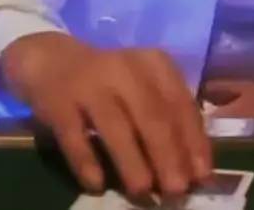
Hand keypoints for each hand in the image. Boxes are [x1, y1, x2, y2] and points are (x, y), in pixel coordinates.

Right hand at [0, 33, 211, 200]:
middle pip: (152, 116)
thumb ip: (169, 119)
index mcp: (154, 65)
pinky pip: (74, 136)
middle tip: (177, 191)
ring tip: (143, 192)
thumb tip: (193, 168)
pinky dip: (86, 162)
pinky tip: (96, 185)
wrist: (51, 60)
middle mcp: (124, 69)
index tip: (201, 176)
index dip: (193, 142)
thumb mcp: (144, 86)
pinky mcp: (58, 101)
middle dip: (168, 156)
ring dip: (132, 162)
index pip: (180, 105)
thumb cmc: (111, 82)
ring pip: (115, 126)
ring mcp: (89, 84)